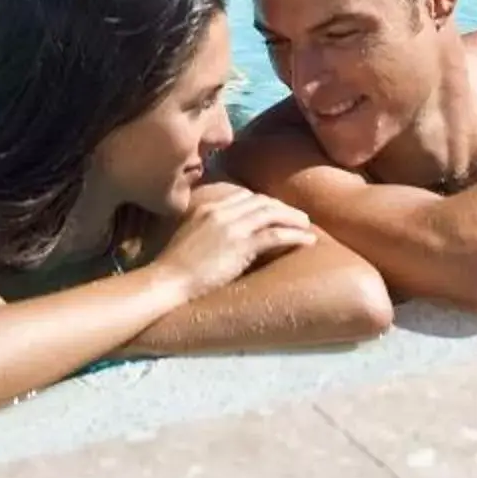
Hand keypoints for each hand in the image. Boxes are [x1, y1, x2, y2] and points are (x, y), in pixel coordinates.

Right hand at [155, 181, 315, 300]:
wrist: (168, 280)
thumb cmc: (174, 266)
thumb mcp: (190, 235)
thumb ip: (206, 227)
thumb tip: (223, 236)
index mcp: (208, 206)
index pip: (245, 197)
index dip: (264, 203)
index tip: (275, 212)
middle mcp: (221, 210)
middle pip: (261, 202)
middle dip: (282, 208)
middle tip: (297, 217)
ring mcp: (232, 227)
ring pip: (272, 214)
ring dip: (293, 219)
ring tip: (307, 226)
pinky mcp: (241, 245)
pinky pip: (275, 235)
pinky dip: (295, 236)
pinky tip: (307, 241)